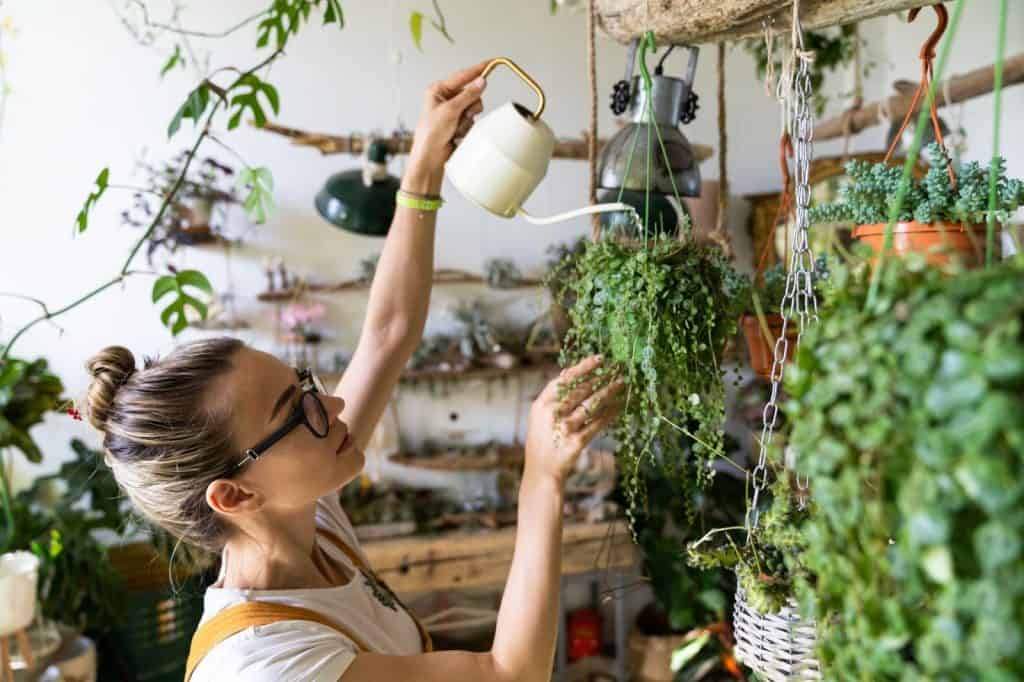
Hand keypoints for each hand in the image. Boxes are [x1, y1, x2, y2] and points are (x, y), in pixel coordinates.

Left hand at [404, 60, 488, 193]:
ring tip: (456, 127)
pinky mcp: (458, 123)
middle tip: (463, 114)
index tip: (492, 63)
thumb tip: (481, 82)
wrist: (430, 157)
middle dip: (470, 106)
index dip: (478, 70)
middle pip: (472, 93)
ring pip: (474, 108)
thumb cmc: (431, 134)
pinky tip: (456, 134)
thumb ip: (468, 95)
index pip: (463, 76)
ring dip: (468, 119)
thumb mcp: (450, 111)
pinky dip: (466, 128)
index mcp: (438, 90)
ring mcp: (452, 111)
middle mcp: (445, 99)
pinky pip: (472, 120)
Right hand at [525, 355, 624, 485]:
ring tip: (621, 384)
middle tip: (618, 369)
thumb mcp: (540, 415)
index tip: (600, 359)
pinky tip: (619, 406)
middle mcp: (551, 415)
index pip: (564, 380)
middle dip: (601, 378)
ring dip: (609, 392)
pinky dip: (610, 414)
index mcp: (541, 404)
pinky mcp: (576, 443)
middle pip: (581, 391)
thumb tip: (568, 370)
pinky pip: (597, 424)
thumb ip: (553, 394)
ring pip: (592, 405)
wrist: (541, 471)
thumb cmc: (543, 439)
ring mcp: (564, 429)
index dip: (583, 368)